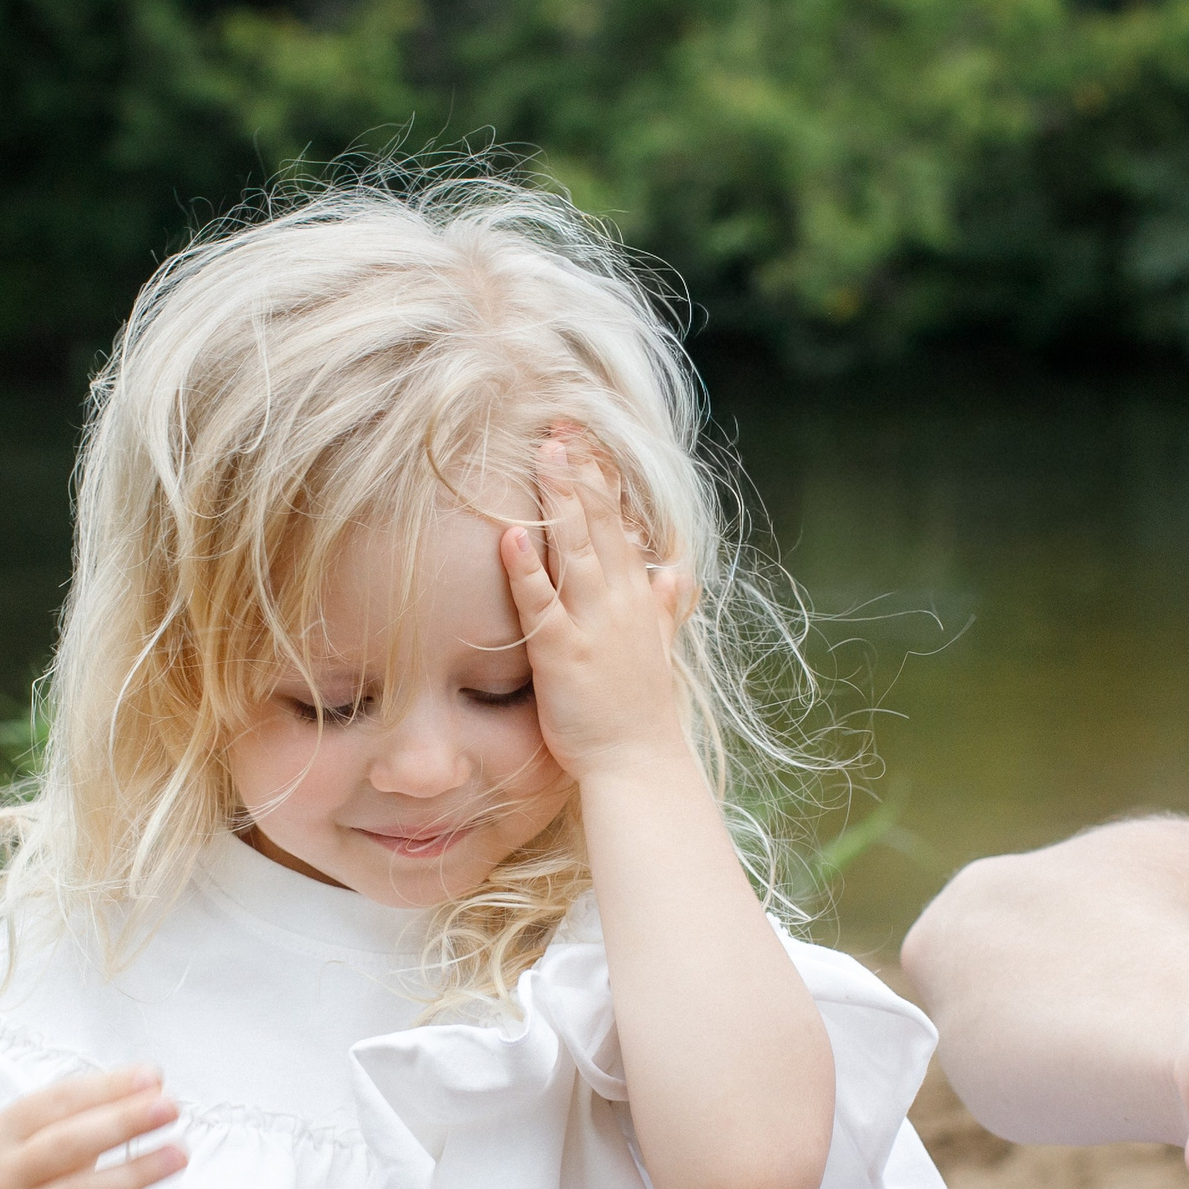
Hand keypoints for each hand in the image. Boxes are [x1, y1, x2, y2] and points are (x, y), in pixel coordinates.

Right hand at [0, 1065, 184, 1188]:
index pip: (57, 1103)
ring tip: (178, 1155)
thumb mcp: (48, 1140)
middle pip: (66, 1145)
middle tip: (171, 1108)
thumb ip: (94, 1112)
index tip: (154, 1078)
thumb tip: (153, 1082)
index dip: (106, 1088)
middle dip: (123, 1123)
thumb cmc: (38, 1180)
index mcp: (2, 1134)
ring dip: (135, 1172)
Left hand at [500, 430, 694, 782]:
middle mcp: (619, 602)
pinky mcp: (561, 654)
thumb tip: (676, 573)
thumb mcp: (660, 652)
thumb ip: (666, 609)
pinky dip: (526, 570)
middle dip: (580, 471)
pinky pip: (541, 604)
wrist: (640, 765)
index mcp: (638, 598)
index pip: (622, 524)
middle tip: (561, 423)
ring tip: (543, 455)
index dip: (603, 478)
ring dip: (559, 500)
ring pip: (574, 549)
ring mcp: (591, 625)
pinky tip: (511, 535)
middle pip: (600, 523)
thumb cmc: (642, 715)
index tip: (586, 437)